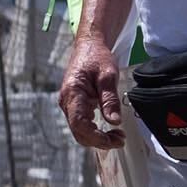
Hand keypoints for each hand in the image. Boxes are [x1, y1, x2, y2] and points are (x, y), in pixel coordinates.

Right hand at [57, 31, 124, 152]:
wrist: (89, 46)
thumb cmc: (97, 57)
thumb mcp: (108, 76)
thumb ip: (110, 99)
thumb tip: (114, 122)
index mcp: (72, 93)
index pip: (80, 124)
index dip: (96, 136)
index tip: (114, 139)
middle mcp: (67, 101)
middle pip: (79, 132)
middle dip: (99, 140)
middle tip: (120, 139)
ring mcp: (69, 105)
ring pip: (80, 131)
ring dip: (98, 137)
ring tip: (117, 135)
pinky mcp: (74, 105)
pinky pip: (82, 124)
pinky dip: (95, 131)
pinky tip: (109, 129)